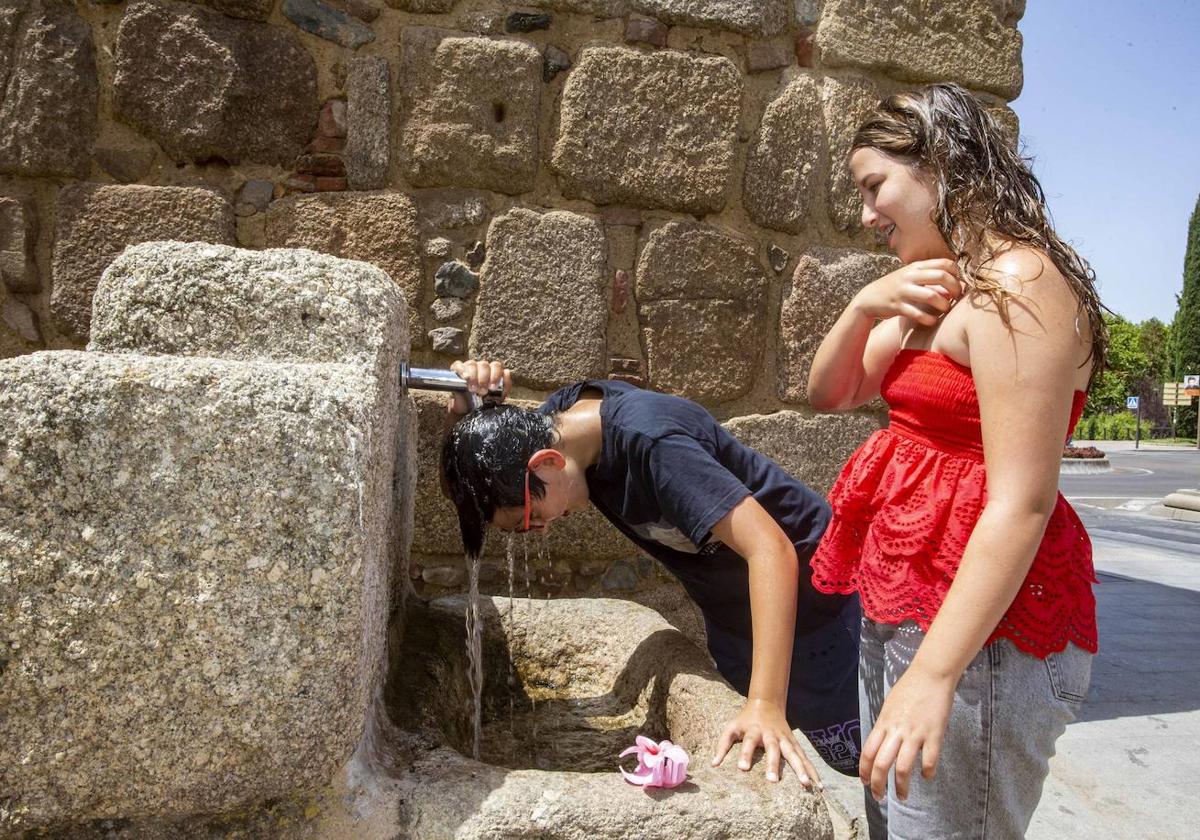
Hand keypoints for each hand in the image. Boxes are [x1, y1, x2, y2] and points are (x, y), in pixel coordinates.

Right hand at [448, 359, 510, 415]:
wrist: (468, 410)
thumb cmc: (484, 402)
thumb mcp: (498, 396)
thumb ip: (506, 385)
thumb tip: (506, 372)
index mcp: (492, 371)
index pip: (496, 365)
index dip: (495, 375)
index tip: (492, 388)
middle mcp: (480, 367)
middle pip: (484, 364)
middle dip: (484, 379)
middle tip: (482, 391)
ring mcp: (468, 367)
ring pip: (472, 364)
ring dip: (474, 377)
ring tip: (473, 389)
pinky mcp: (457, 370)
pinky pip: (458, 365)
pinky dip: (462, 370)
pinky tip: (465, 378)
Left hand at [711, 699, 819, 787]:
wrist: (766, 704)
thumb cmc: (746, 720)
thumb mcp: (731, 727)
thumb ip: (722, 745)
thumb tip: (713, 765)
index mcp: (754, 731)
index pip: (748, 743)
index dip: (745, 754)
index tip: (742, 768)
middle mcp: (771, 735)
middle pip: (774, 749)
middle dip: (774, 764)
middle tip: (773, 781)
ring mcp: (785, 739)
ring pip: (794, 754)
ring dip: (801, 769)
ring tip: (807, 785)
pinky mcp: (794, 744)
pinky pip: (805, 758)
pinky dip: (812, 770)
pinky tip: (818, 785)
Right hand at [852, 259, 962, 326]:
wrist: (869, 298)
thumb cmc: (897, 287)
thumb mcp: (911, 275)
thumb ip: (930, 276)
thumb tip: (957, 283)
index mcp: (916, 266)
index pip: (944, 263)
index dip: (956, 273)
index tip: (956, 283)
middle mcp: (910, 276)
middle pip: (942, 276)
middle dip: (955, 288)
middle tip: (956, 297)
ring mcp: (903, 291)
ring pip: (932, 296)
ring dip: (944, 305)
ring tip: (945, 309)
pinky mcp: (897, 307)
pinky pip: (919, 314)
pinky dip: (929, 319)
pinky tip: (932, 320)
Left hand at [860, 665, 954, 800]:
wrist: (930, 674)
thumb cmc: (909, 689)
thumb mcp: (889, 706)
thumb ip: (884, 726)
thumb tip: (879, 744)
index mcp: (883, 723)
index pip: (868, 752)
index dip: (865, 771)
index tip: (865, 783)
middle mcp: (896, 730)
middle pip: (881, 763)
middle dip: (878, 785)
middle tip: (879, 797)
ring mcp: (915, 733)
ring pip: (903, 767)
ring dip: (901, 786)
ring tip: (902, 796)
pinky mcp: (934, 734)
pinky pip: (929, 761)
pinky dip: (928, 773)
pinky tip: (927, 776)